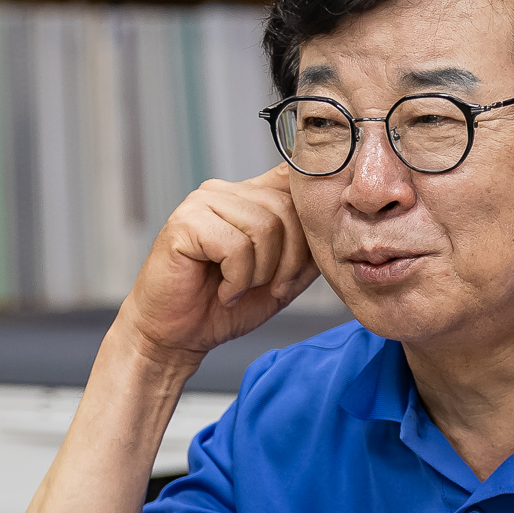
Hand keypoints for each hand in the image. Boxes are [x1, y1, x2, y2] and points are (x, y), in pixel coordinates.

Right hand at [119, 166, 319, 364]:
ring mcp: (202, 203)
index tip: (313, 239)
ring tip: (238, 288)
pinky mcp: (184, 223)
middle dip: (289, 260)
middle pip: (286, 208)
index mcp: (249, 197)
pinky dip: (237, 280)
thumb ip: (305, 252)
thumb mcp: (280, 279)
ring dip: (260, 273)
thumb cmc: (223, 308)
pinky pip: (235, 246)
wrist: (177, 336)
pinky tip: (223, 291)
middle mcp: (226, 191)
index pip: (291, 176)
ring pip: (264, 226)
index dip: (310, 204)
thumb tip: (335, 229)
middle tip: (270, 288)